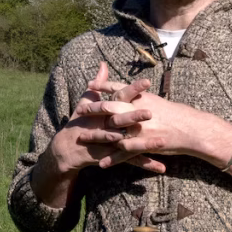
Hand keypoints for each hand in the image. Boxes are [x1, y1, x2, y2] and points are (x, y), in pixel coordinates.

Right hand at [45, 63, 165, 174]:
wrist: (68, 148)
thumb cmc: (81, 121)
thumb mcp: (87, 101)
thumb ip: (101, 83)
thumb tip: (103, 63)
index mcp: (103, 109)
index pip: (119, 96)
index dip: (132, 89)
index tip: (147, 82)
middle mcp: (105, 125)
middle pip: (121, 119)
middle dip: (135, 116)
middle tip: (151, 112)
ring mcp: (108, 142)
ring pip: (128, 142)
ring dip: (145, 143)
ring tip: (162, 142)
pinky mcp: (112, 156)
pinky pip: (131, 161)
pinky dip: (146, 164)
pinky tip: (161, 167)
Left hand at [86, 62, 220, 168]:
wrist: (191, 129)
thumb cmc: (175, 114)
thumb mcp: (156, 100)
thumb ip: (140, 94)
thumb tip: (129, 90)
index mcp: (142, 99)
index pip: (119, 89)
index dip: (103, 87)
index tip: (89, 84)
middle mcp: (138, 111)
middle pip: (110, 108)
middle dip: (93, 108)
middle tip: (79, 109)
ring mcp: (140, 129)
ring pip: (113, 132)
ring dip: (97, 135)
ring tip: (81, 138)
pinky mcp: (144, 145)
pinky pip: (125, 154)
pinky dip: (113, 159)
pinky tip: (102, 164)